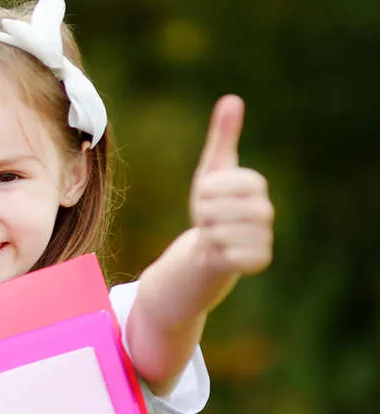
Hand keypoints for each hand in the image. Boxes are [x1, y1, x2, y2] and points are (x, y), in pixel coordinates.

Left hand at [189, 94, 273, 276]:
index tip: (207, 195)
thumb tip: (232, 98)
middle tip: (208, 217)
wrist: (211, 244)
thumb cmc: (212, 202)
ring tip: (214, 232)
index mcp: (255, 184)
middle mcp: (266, 210)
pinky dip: (217, 252)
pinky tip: (221, 250)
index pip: (218, 184)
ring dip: (208, 233)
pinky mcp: (259, 259)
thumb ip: (223, 136)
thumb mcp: (212, 168)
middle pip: (216, 208)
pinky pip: (229, 254)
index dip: (205, 191)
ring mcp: (265, 236)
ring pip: (220, 232)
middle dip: (203, 213)